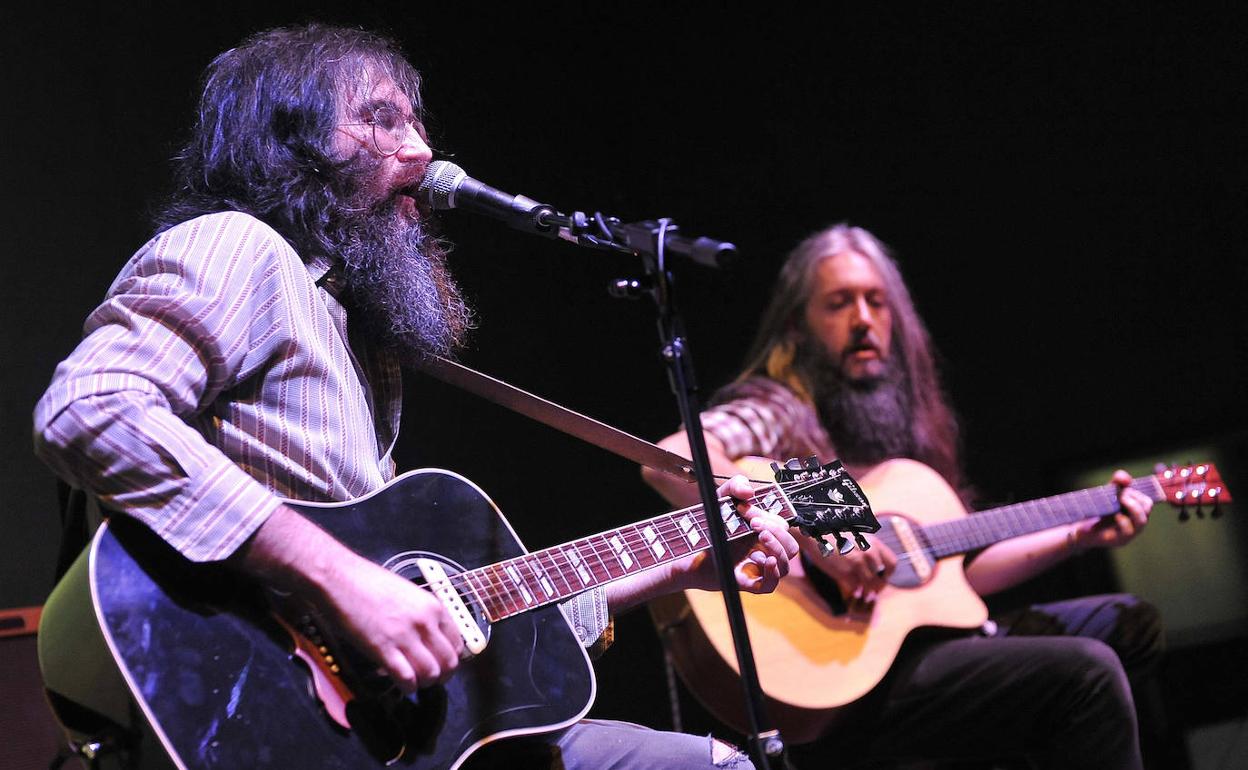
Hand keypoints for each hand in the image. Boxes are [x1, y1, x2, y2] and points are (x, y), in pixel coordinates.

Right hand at [319, 555, 464, 692]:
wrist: (339, 577)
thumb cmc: (368, 583)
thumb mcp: (407, 593)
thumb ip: (422, 615)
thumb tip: (428, 639)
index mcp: (433, 606)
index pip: (457, 643)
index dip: (450, 660)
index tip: (441, 664)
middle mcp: (424, 621)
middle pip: (449, 662)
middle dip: (442, 676)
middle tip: (429, 679)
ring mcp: (405, 635)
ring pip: (431, 674)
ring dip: (424, 683)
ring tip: (414, 682)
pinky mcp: (383, 648)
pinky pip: (406, 678)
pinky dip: (407, 687)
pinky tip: (401, 684)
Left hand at [675, 475, 800, 593]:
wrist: (689, 548)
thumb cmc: (710, 525)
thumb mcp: (721, 499)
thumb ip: (735, 486)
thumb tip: (749, 491)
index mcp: (766, 532)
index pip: (782, 526)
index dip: (768, 517)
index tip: (745, 509)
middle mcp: (765, 551)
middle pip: (790, 545)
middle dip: (776, 531)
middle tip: (754, 523)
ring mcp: (758, 568)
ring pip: (785, 565)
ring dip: (776, 548)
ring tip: (759, 537)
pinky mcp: (748, 583)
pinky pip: (770, 585)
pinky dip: (772, 573)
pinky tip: (766, 560)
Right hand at [800, 531, 897, 601]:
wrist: (815, 535)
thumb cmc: (835, 536)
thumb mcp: (858, 537)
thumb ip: (869, 549)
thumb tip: (877, 568)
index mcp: (874, 543)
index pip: (892, 564)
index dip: (887, 574)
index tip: (881, 578)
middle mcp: (869, 553)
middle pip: (882, 578)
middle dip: (878, 586)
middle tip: (872, 591)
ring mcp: (858, 563)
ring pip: (871, 586)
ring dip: (868, 593)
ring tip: (864, 595)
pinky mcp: (846, 572)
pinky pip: (856, 588)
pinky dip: (856, 592)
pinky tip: (853, 592)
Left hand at [1070, 469, 1152, 550]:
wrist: (1080, 528)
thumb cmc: (1097, 510)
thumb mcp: (1108, 492)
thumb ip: (1117, 481)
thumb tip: (1126, 479)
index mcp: (1135, 513)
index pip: (1147, 502)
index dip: (1137, 492)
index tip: (1122, 489)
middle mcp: (1135, 524)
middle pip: (1147, 509)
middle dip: (1135, 497)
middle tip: (1121, 495)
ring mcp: (1128, 534)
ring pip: (1142, 521)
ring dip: (1133, 507)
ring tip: (1121, 500)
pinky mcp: (1118, 540)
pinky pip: (1128, 531)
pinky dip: (1122, 519)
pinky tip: (1115, 514)